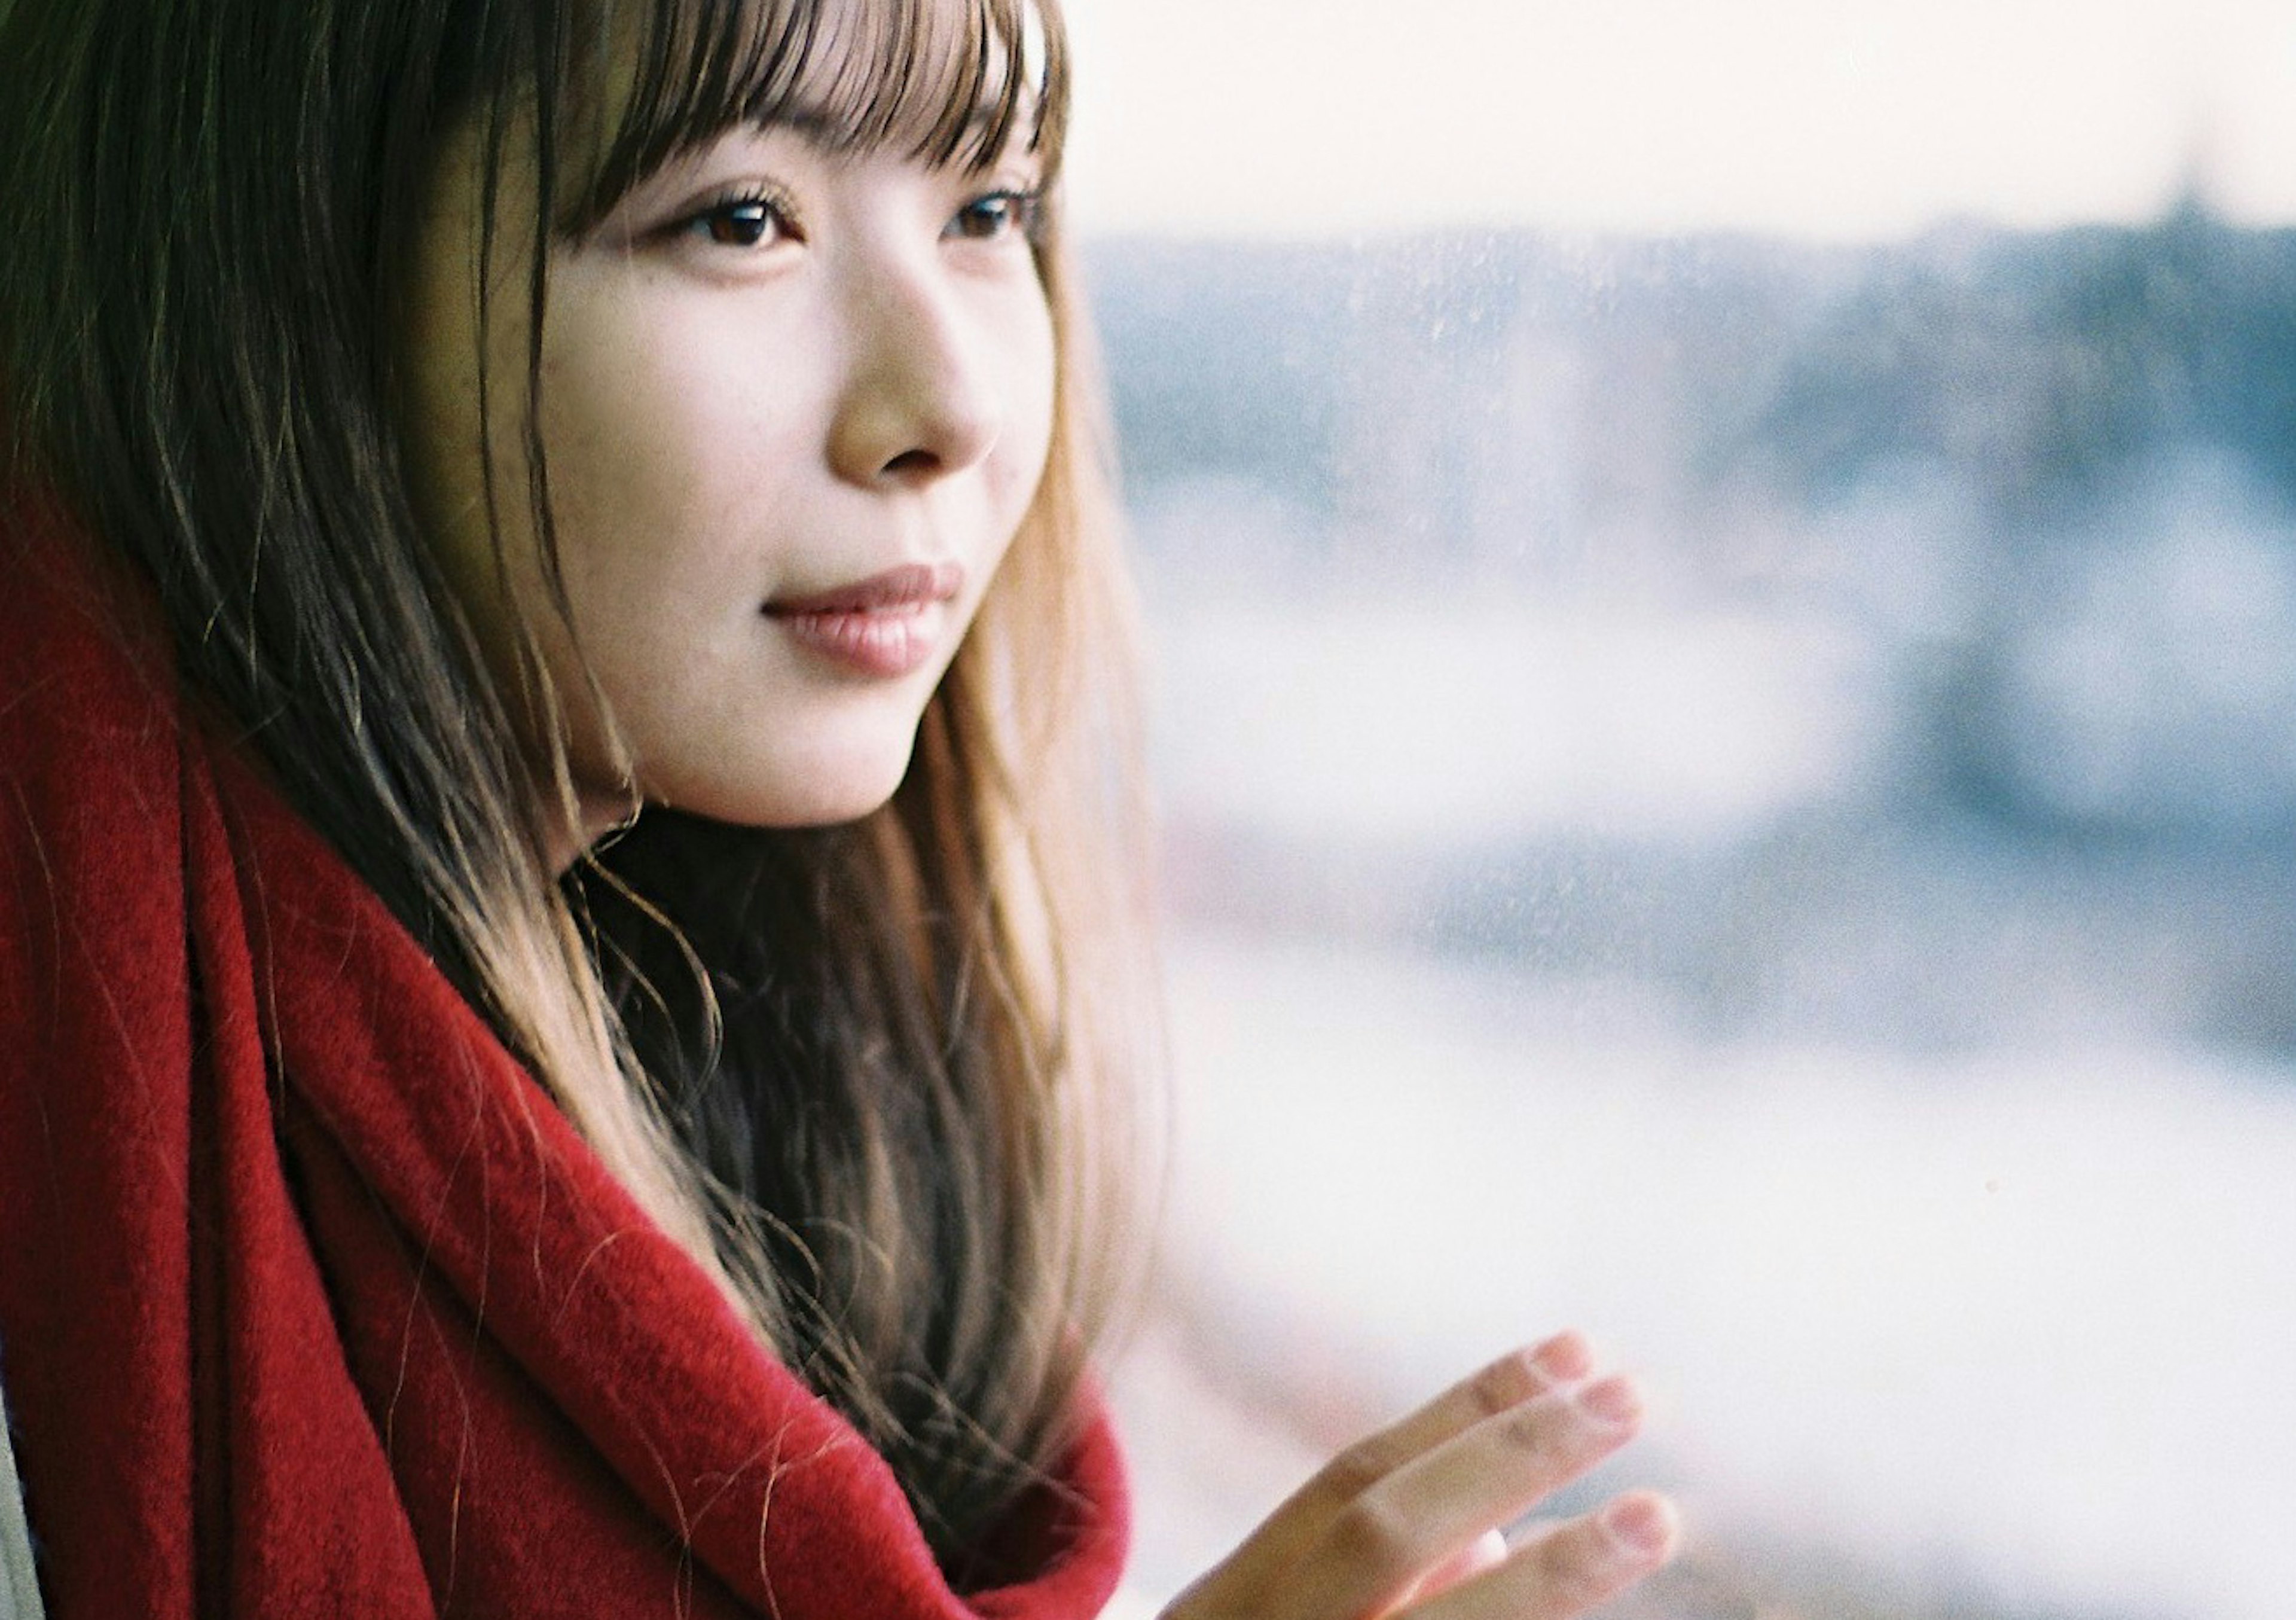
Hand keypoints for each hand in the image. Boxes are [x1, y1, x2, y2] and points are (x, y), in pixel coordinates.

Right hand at [1162, 1332, 1675, 1619]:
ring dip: (1545, 1578)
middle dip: (1508, 1461)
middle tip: (1631, 1399)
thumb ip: (1365, 1580)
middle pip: (1386, 1536)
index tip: (1574, 1353)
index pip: (1351, 1479)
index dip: (1462, 1411)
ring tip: (1651, 1515)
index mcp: (1233, 1609)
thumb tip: (1494, 1538)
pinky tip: (1590, 1619)